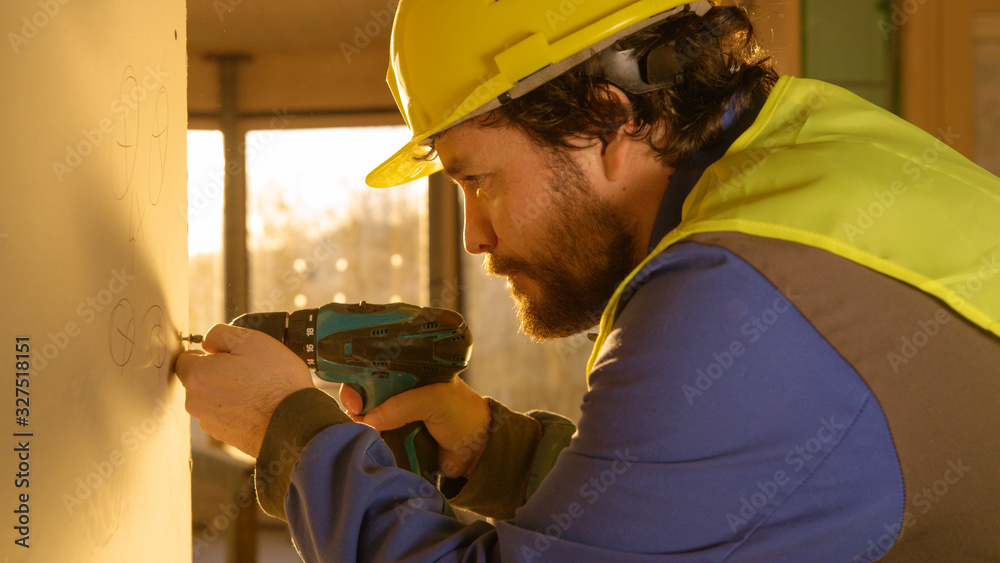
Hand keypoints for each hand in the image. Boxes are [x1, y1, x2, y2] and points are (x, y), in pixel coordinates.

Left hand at [175, 324, 313, 457]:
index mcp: (197, 376)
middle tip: (248, 370)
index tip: (228, 355)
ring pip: (212, 397)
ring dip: (228, 391)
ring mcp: (209, 422)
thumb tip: (207, 342)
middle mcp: (196, 402)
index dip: (208, 352)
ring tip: (257, 389)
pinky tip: (257, 405)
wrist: (294, 424)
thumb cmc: (276, 382)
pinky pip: (224, 414)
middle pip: (199, 378)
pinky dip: (236, 409)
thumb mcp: (252, 340)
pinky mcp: (223, 436)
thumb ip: (219, 333)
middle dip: (218, 372)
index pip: (186, 357)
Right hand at [340, 379, 490, 478]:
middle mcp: (399, 392)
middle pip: (365, 393)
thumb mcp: (436, 400)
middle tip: (355, 413)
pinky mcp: (397, 439)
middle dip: (355, 402)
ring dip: (361, 423)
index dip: (359, 379)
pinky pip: (376, 438)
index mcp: (409, 374)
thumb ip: (404, 406)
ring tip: (363, 430)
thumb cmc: (464, 415)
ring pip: (367, 416)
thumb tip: (370, 419)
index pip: (375, 369)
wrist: (478, 451)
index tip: (354, 396)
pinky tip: (368, 442)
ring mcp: (397, 417)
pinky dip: (370, 440)